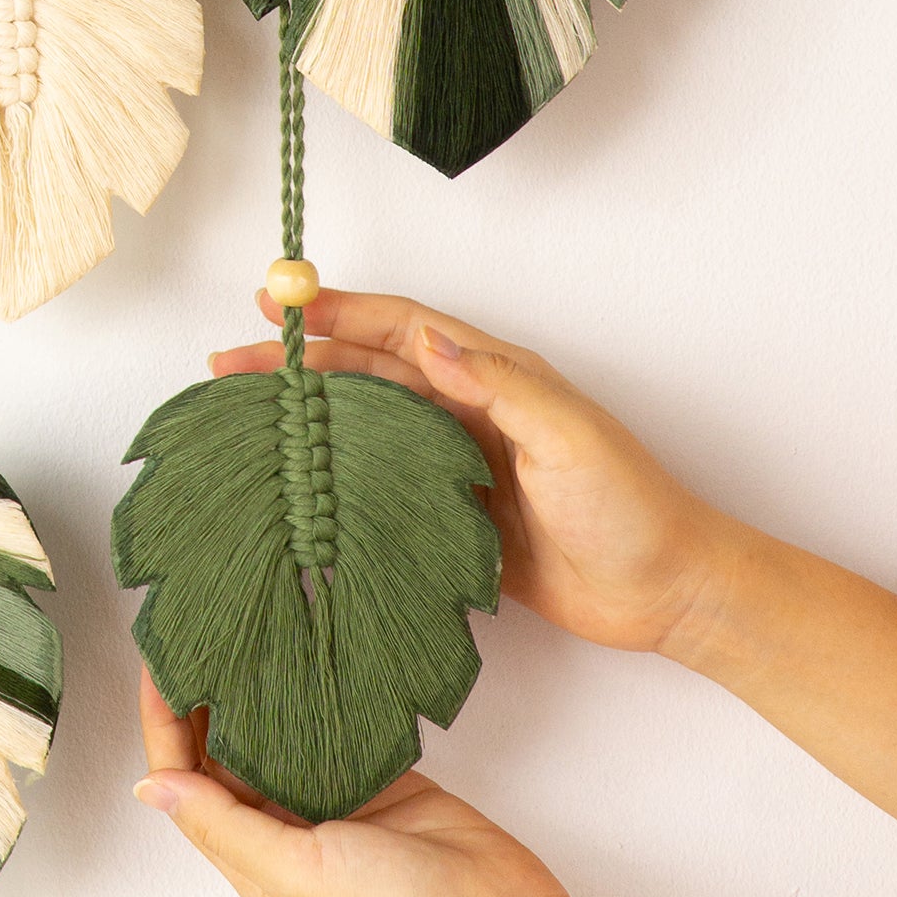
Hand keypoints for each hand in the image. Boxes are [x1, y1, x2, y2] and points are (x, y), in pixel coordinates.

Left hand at [133, 666, 574, 896]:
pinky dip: (308, 696)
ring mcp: (329, 803)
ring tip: (233, 631)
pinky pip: (327, 730)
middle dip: (199, 698)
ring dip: (249, 692)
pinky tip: (294, 655)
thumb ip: (224, 827)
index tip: (159, 662)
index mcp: (252, 859)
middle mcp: (282, 831)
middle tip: (193, 631)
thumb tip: (149, 789)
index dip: (164, 723)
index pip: (185, 781)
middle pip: (220, 755)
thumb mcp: (297, 873)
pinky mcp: (375, 780)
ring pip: (270, 735)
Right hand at [209, 289, 738, 658]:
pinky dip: (339, 482)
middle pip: (368, 373)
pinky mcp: (456, 518)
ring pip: (367, 427)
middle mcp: (468, 410)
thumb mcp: (567, 434)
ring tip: (248, 422)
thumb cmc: (629, 505)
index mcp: (493, 376)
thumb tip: (426, 338)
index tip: (277, 304)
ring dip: (310, 419)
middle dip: (300, 364)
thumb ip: (497, 385)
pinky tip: (302, 493)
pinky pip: (384, 489)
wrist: (665, 592)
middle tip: (231, 368)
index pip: (400, 328)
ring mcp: (458, 464)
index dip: (337, 312)